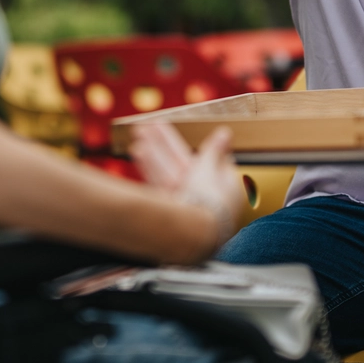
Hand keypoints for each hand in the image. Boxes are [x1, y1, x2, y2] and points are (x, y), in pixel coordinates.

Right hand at [130, 121, 244, 255]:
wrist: (192, 237)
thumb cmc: (209, 204)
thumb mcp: (212, 169)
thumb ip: (214, 149)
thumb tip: (225, 132)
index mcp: (223, 186)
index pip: (207, 159)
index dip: (190, 143)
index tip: (176, 130)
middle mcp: (204, 196)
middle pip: (182, 163)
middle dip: (164, 143)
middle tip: (148, 125)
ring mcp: (186, 205)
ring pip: (167, 171)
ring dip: (153, 151)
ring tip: (138, 133)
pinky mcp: (170, 213)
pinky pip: (159, 184)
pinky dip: (149, 168)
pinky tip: (137, 153)